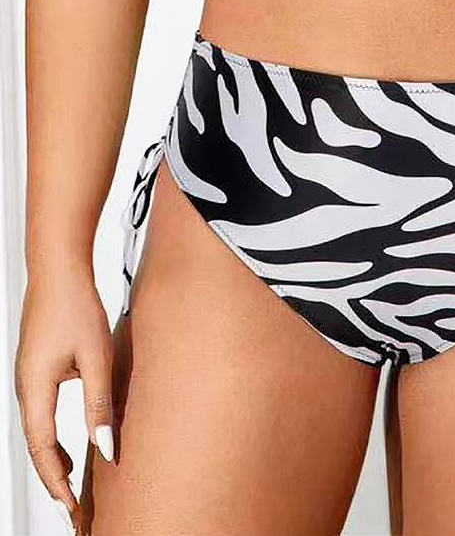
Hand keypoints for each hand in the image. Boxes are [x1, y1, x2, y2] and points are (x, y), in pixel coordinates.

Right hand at [14, 264, 114, 534]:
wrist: (59, 268)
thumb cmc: (75, 305)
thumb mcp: (97, 358)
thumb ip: (100, 404)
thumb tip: (106, 447)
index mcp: (36, 388)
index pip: (43, 450)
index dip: (57, 482)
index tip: (70, 508)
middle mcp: (26, 386)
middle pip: (37, 444)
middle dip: (54, 476)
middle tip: (73, 504)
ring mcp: (29, 375)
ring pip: (39, 428)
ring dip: (54, 454)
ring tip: (75, 479)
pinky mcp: (37, 365)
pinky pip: (43, 410)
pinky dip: (54, 432)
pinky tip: (73, 435)